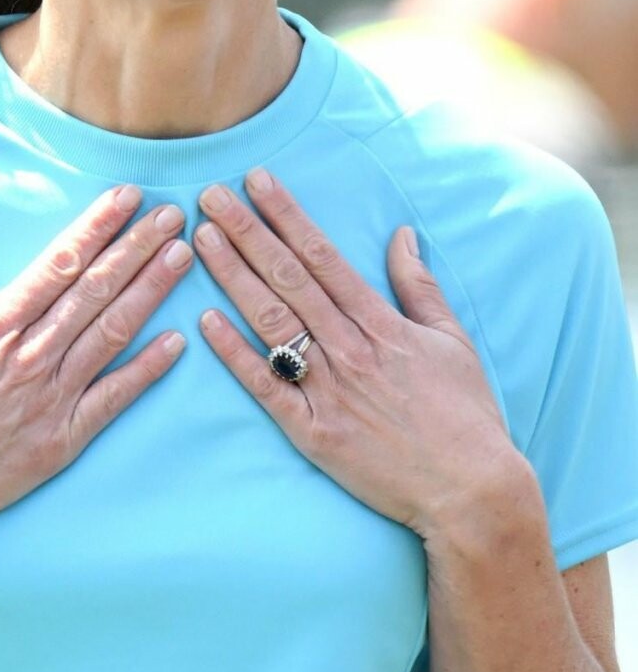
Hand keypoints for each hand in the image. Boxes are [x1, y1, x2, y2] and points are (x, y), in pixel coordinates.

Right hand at [0, 187, 192, 543]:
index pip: (57, 264)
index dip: (96, 227)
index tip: (126, 198)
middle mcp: (28, 356)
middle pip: (94, 290)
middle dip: (136, 248)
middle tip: (172, 215)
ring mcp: (49, 398)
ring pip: (110, 333)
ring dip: (149, 292)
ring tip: (181, 257)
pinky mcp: (62, 439)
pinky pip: (114, 399)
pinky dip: (146, 370)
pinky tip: (176, 342)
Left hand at [192, 168, 515, 539]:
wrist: (471, 490)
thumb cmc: (465, 415)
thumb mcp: (452, 340)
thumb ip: (419, 286)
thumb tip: (402, 234)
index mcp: (383, 324)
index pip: (324, 256)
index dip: (287, 216)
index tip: (257, 181)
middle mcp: (351, 350)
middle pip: (288, 279)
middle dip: (246, 233)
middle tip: (209, 194)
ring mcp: (328, 391)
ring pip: (271, 322)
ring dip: (233, 277)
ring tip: (201, 240)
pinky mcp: (313, 432)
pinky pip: (266, 386)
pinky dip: (235, 353)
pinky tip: (205, 320)